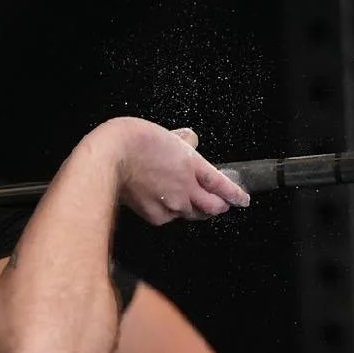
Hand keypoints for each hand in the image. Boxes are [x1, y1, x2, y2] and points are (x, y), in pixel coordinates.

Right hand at [93, 118, 250, 225]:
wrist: (111, 158)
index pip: (222, 185)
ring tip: (191, 204)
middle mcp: (186, 189)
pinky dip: (171, 213)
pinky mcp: (156, 216)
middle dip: (219, 207)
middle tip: (219, 205)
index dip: (235, 195)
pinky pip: (169, 218)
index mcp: (192, 165)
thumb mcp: (167, 134)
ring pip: (192, 214)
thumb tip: (188, 141)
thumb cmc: (134, 142)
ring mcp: (171, 204)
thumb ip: (183, 142)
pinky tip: (164, 204)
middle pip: (213, 208)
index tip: (242, 200)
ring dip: (195, 211)